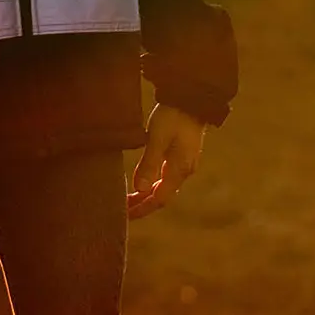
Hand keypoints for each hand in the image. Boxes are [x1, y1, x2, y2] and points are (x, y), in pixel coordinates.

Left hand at [127, 104, 204, 219]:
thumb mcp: (157, 138)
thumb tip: (139, 189)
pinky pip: (166, 176)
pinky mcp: (183, 154)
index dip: (142, 209)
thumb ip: (148, 164)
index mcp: (179, 170)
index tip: (124, 216)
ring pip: (164, 186)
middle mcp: (184, 170)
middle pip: (162, 195)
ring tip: (129, 197)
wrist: (192, 98)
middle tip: (122, 209)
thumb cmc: (174, 116)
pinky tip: (143, 180)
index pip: (159, 199)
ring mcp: (185, 162)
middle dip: (142, 204)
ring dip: (147, 194)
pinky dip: (152, 182)